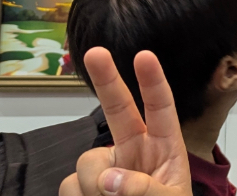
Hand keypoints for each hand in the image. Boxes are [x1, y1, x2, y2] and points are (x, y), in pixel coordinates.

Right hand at [59, 49, 191, 195]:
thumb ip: (144, 189)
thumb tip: (110, 178)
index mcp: (166, 149)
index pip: (161, 108)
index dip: (153, 81)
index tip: (144, 55)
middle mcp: (134, 151)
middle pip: (118, 109)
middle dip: (106, 79)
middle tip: (95, 53)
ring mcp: (108, 169)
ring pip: (87, 162)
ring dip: (95, 185)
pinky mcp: (85, 189)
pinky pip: (70, 186)